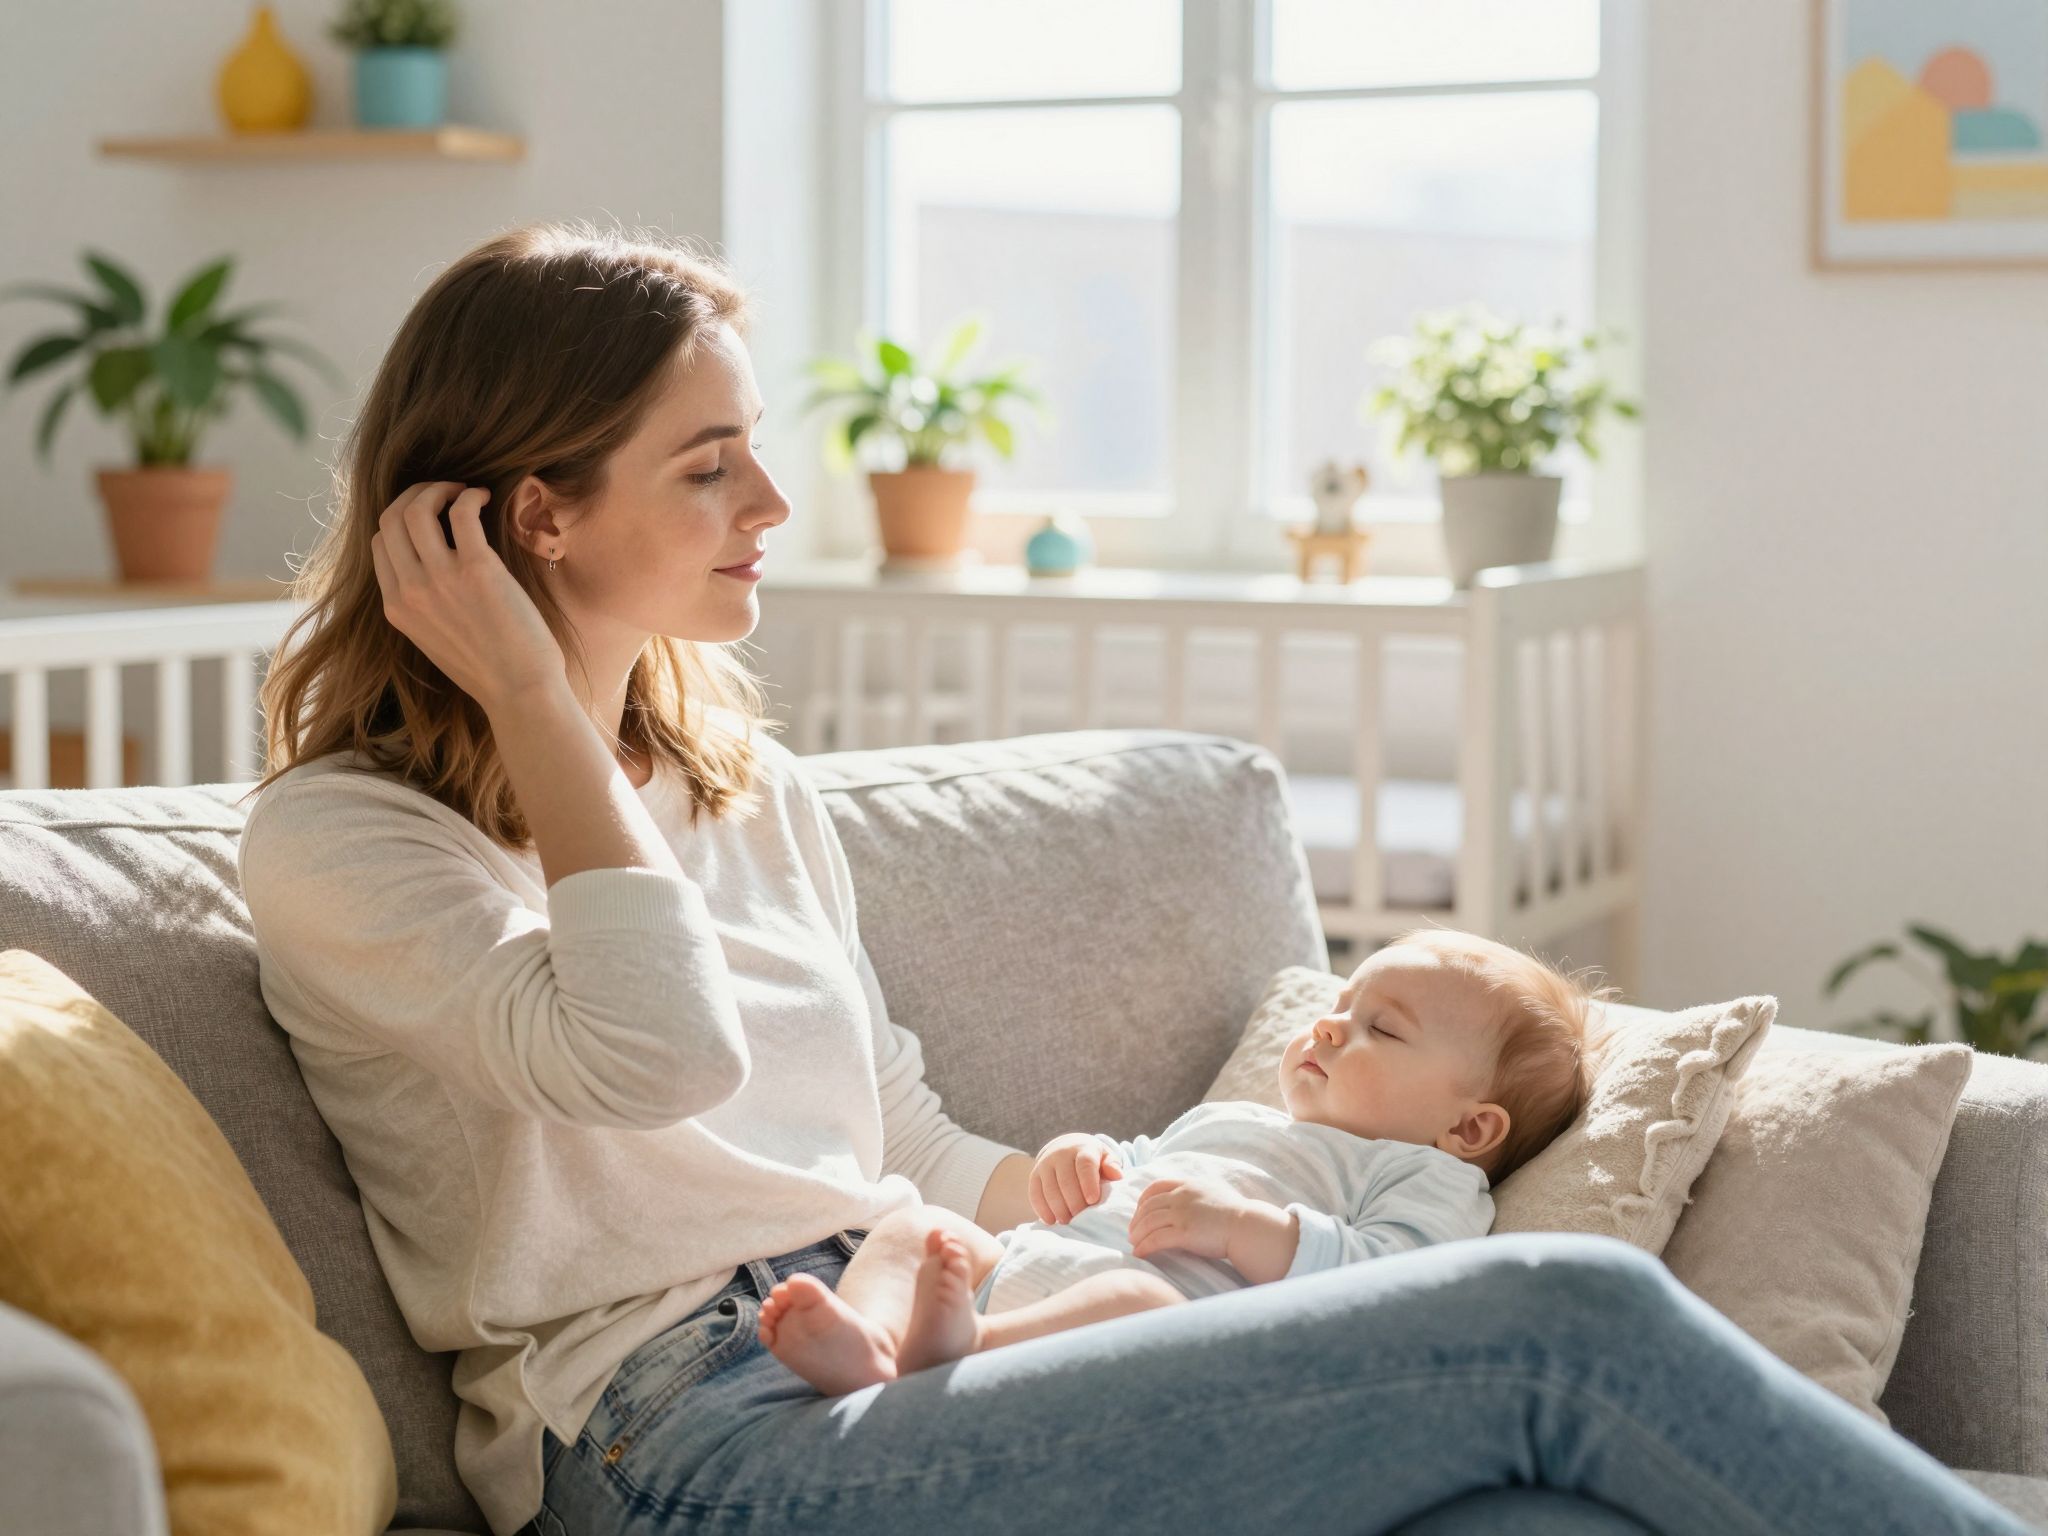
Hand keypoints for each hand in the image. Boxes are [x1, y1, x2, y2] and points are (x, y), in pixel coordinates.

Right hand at [369, 481, 566, 711]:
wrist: (520, 691)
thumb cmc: (489, 667)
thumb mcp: (435, 637)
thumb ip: (422, 603)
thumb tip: (430, 563)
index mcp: (395, 607)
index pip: (379, 543)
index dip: (401, 517)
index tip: (428, 512)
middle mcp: (410, 591)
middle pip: (391, 518)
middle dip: (416, 494)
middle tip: (445, 492)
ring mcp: (440, 580)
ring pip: (417, 509)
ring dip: (439, 489)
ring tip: (463, 491)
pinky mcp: (478, 570)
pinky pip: (461, 514)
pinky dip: (469, 497)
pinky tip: (482, 498)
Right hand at [1030, 1132, 1124, 1223]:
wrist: (1065, 1148)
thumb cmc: (1091, 1159)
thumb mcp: (1104, 1157)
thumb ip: (1112, 1165)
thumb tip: (1117, 1176)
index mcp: (1082, 1148)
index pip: (1084, 1164)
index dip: (1088, 1183)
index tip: (1093, 1200)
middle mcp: (1060, 1154)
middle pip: (1066, 1180)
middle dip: (1074, 1202)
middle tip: (1081, 1217)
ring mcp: (1045, 1164)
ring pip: (1050, 1189)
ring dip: (1059, 1208)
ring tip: (1068, 1221)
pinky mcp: (1034, 1175)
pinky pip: (1035, 1193)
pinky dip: (1042, 1209)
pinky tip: (1051, 1220)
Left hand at [1126, 1175, 1249, 1262]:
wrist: (1246, 1227)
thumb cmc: (1235, 1214)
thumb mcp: (1212, 1193)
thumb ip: (1196, 1194)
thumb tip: (1188, 1202)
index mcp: (1188, 1185)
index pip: (1155, 1187)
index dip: (1143, 1200)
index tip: (1139, 1211)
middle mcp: (1181, 1196)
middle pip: (1148, 1206)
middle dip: (1137, 1220)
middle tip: (1132, 1232)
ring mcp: (1181, 1214)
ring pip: (1148, 1222)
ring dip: (1137, 1234)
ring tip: (1134, 1243)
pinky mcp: (1184, 1232)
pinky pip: (1155, 1239)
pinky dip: (1144, 1246)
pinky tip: (1140, 1253)